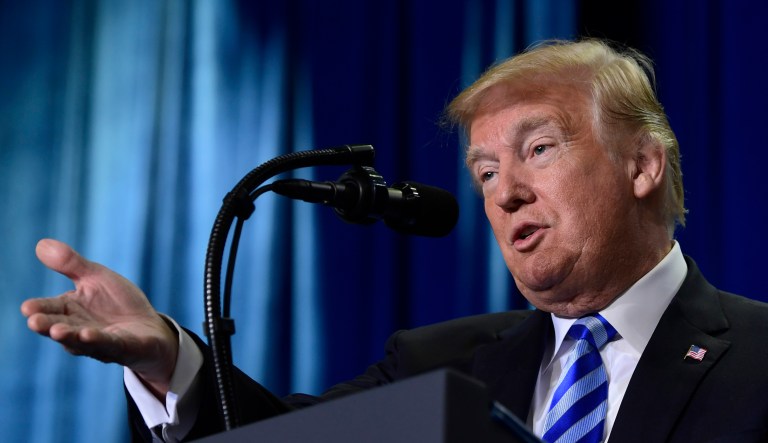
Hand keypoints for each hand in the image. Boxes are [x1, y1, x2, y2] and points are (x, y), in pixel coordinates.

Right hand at [21, 239, 178, 397]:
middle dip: (47, 326)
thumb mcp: (97, 277)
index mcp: (71, 310)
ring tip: (57, 331)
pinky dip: (99, 340)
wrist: (150, 327)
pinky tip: (89, 334)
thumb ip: (71, 264)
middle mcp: (80, 329)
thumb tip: (41, 243)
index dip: (39, 309)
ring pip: (80, 341)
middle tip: (34, 321)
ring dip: (69, 336)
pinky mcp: (123, 347)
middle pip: (60, 328)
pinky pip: (109, 344)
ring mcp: (100, 342)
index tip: (26, 308)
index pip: (50, 309)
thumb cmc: (118, 303)